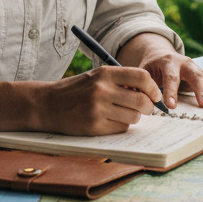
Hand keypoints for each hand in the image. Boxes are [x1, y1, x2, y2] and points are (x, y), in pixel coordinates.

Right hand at [35, 65, 160, 135]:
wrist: (47, 104)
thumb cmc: (76, 90)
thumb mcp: (96, 77)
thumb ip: (120, 81)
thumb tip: (149, 92)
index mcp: (105, 73)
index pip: (141, 77)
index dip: (153, 88)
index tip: (155, 95)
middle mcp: (102, 90)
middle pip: (142, 100)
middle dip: (148, 107)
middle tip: (146, 109)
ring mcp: (98, 109)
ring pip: (134, 117)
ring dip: (134, 117)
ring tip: (123, 114)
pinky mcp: (94, 126)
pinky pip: (121, 128)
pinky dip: (121, 126)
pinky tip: (110, 121)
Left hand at [117, 33, 202, 109]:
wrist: (159, 56)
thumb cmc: (149, 69)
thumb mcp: (141, 73)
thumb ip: (137, 84)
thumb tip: (128, 94)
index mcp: (168, 62)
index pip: (170, 77)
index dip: (171, 91)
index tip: (171, 106)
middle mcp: (186, 63)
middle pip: (196, 75)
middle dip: (200, 91)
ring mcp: (197, 68)